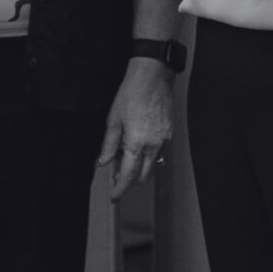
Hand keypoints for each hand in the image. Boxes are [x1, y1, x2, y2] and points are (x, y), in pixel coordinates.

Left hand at [98, 57, 173, 194]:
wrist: (153, 75)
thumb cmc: (132, 92)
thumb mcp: (113, 120)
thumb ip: (108, 145)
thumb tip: (102, 162)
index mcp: (137, 143)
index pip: (128, 176)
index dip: (120, 189)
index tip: (114, 195)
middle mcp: (154, 145)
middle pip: (143, 176)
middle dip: (129, 179)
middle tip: (116, 170)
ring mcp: (164, 140)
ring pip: (152, 165)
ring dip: (138, 166)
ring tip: (125, 150)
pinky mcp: (170, 133)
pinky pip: (158, 151)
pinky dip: (147, 153)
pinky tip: (137, 140)